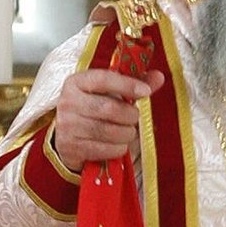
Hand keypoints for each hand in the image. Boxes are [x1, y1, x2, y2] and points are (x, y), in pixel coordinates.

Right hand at [49, 13, 162, 168]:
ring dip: (126, 134)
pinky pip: (104, 149)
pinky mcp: (70, 147)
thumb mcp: (108, 92)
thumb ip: (133, 85)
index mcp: (77, 82)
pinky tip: (118, 144)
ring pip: (108, 131)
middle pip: (108, 108)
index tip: (146, 92)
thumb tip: (158, 77)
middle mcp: (68, 102)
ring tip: (127, 132)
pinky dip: (118, 148)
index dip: (127, 85)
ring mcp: (67, 126)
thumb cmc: (93, 108)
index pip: (103, 79)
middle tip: (134, 118)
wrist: (67, 135)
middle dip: (130, 115)